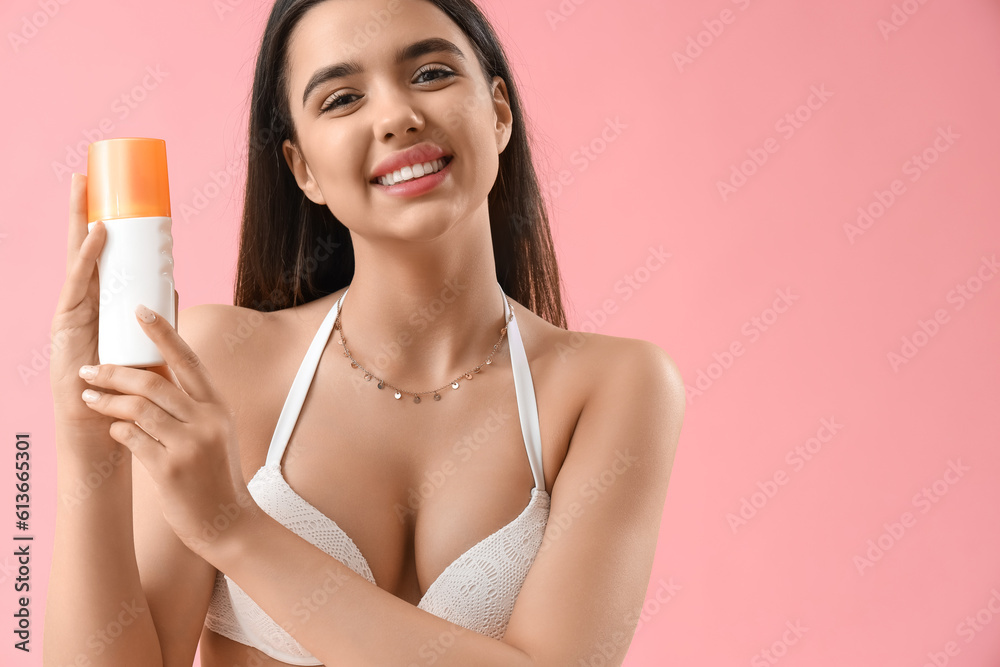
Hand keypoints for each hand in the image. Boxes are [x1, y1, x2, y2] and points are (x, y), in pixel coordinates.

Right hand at [50, 172, 179, 443]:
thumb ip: (155, 313)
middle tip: (86, 175)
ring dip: (80, 221)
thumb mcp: (145, 340)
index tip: (106, 192)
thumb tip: (171, 282)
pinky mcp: (67, 318)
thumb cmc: (125, 383)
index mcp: (99, 298)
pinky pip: (78, 280)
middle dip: (82, 210)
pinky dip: (87, 256)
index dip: (99, 223)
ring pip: (76, 256)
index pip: (98, 254)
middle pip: (82, 246)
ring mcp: (72, 305)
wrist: (103, 419)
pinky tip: (96, 234)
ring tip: (84, 188)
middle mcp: (83, 297)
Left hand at [77, 304, 258, 556]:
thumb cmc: (215, 475)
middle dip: (114, 372)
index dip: (162, 332)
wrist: (227, 521)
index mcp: (218, 406)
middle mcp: (207, 420)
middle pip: (152, 382)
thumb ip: (192, 405)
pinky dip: (117, 430)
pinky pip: (132, 439)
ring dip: (107, 402)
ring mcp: (190, 444)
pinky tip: (113, 430)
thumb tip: (157, 374)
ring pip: (137, 409)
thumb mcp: (215, 432)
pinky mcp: (170, 468)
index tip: (139, 310)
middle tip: (90, 369)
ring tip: (89, 399)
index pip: (187, 360)